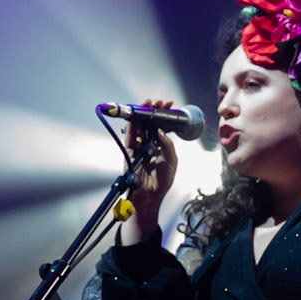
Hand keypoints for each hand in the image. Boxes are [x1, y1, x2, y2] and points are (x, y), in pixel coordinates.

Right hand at [124, 100, 178, 240]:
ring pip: (139, 127)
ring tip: (148, 103)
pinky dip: (131, 126)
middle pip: (149, 124)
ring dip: (142, 115)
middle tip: (158, 102)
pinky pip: (129, 137)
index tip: (170, 106)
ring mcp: (138, 147)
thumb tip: (162, 131)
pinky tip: (135, 117)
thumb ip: (168, 145)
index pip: (161, 126)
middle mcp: (149, 144)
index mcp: (160, 146)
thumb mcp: (171, 161)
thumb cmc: (162, 182)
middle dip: (153, 111)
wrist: (150, 197)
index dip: (165, 116)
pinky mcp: (129, 152)